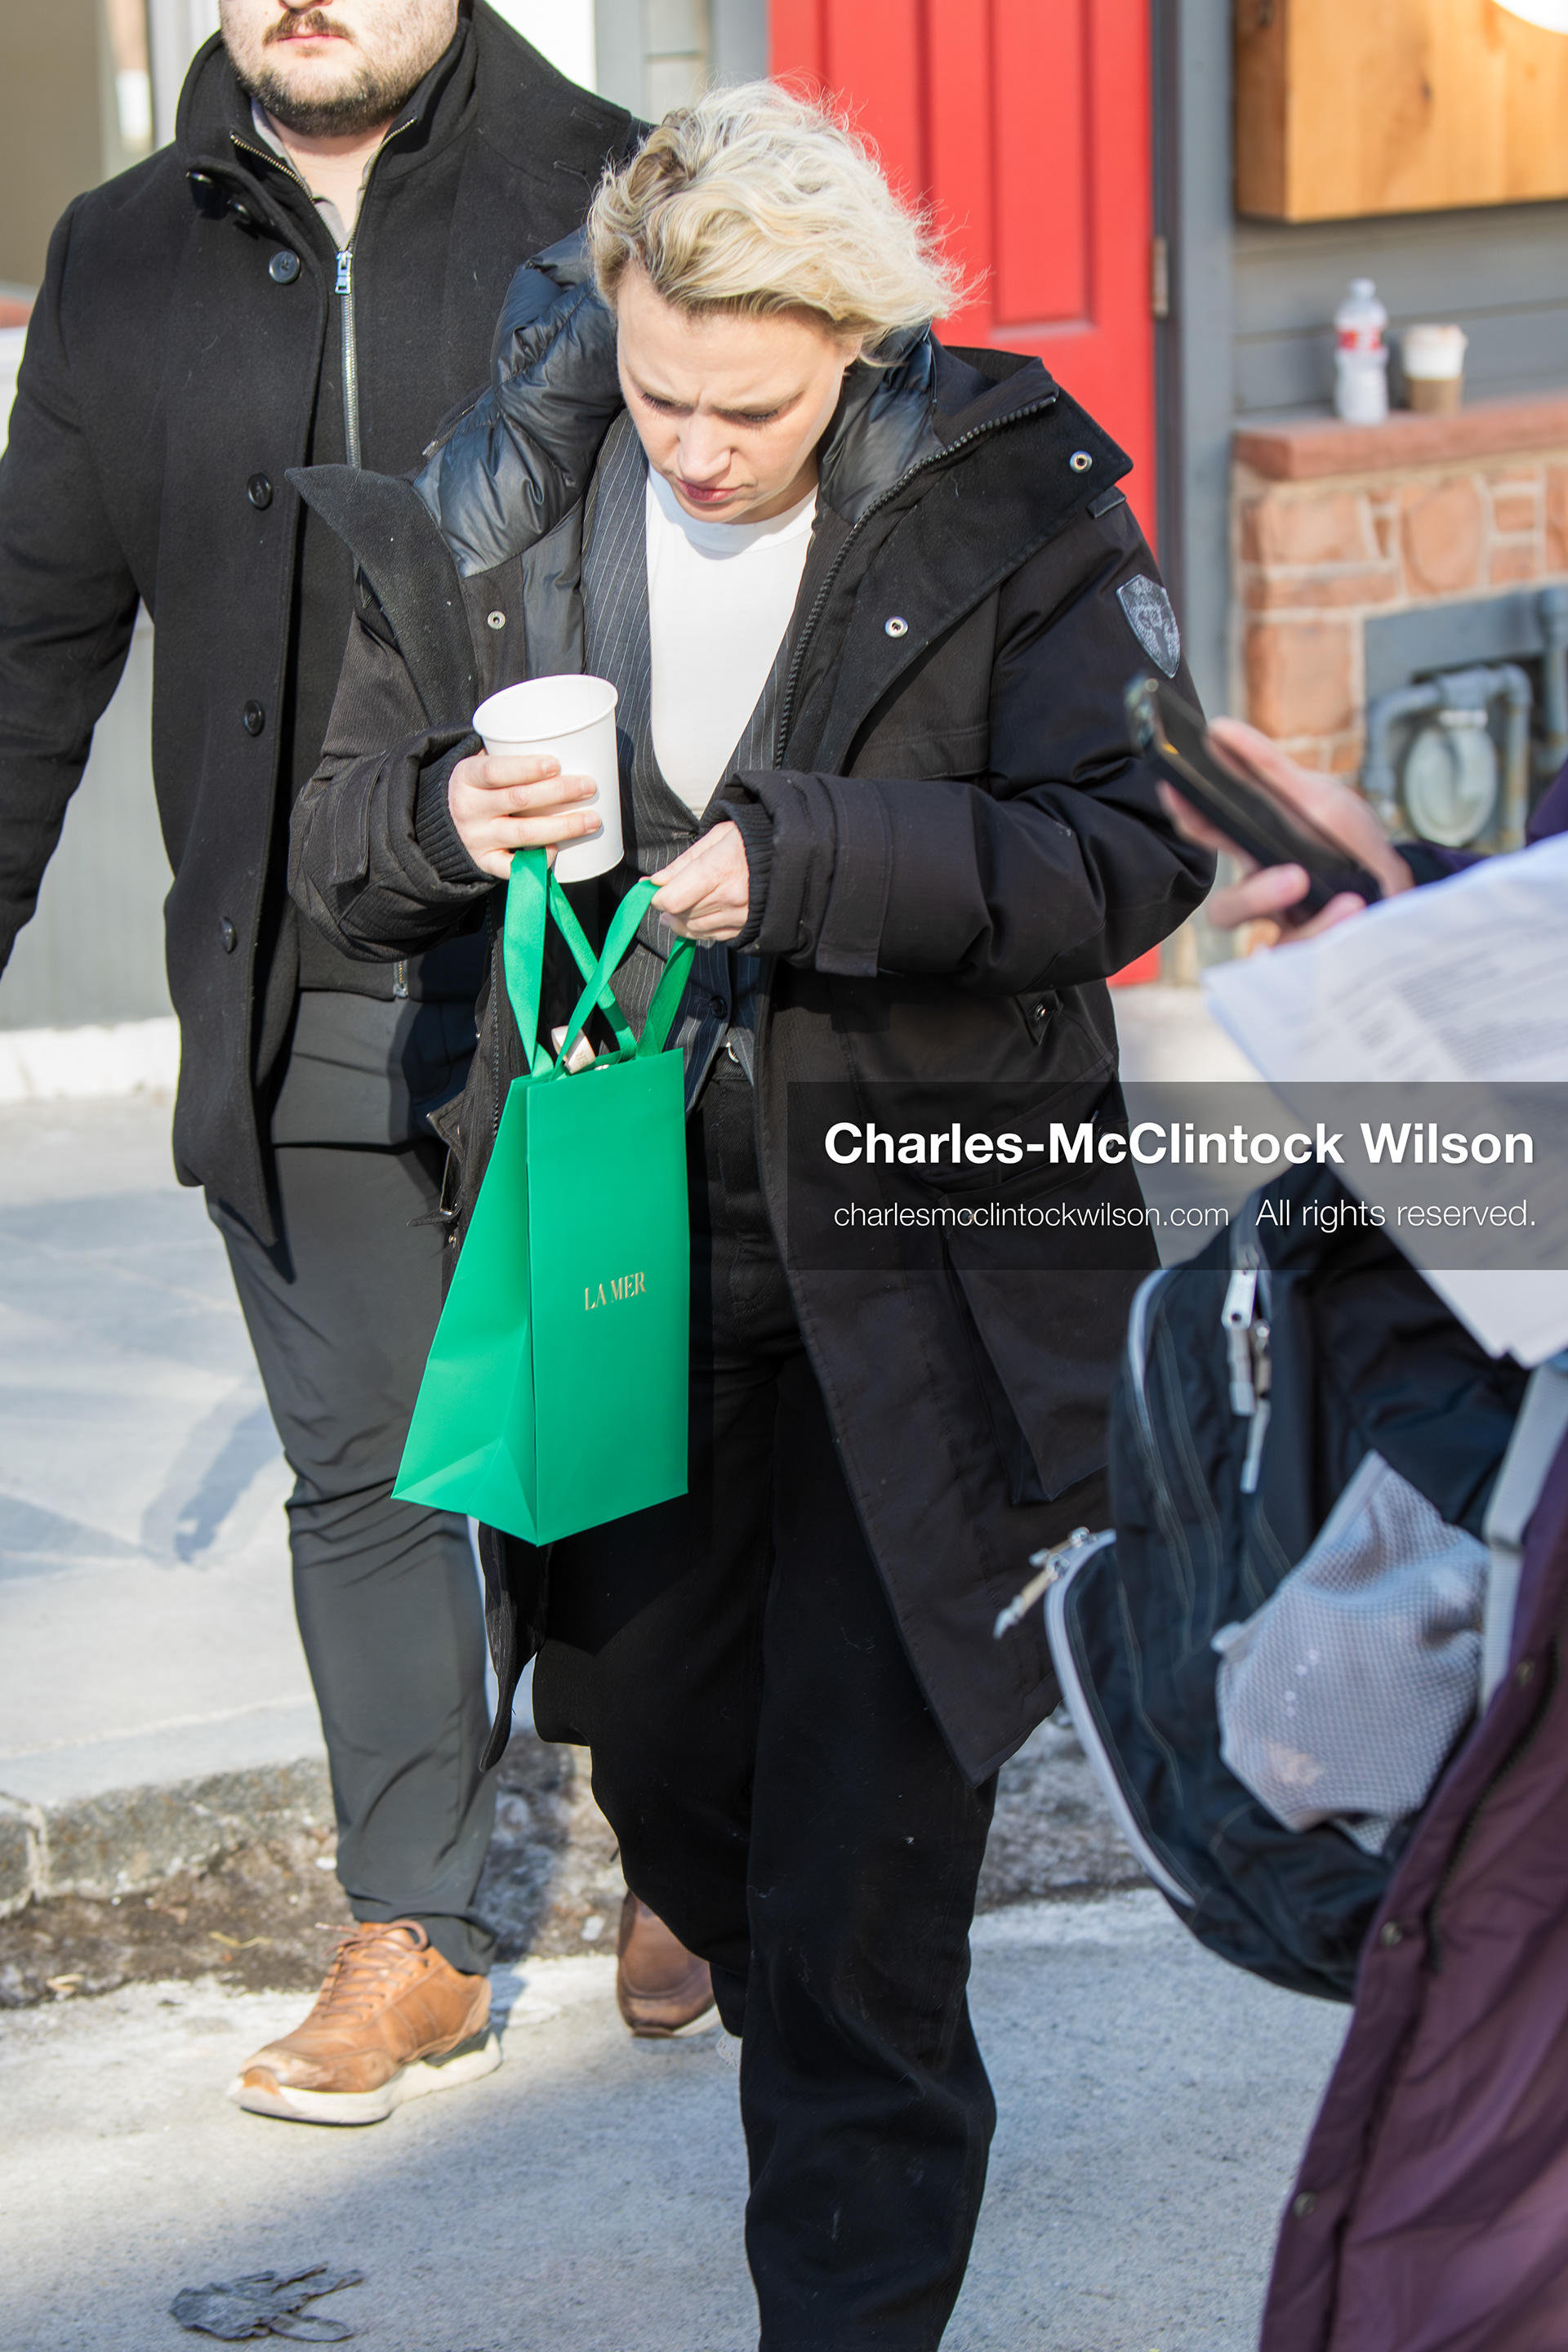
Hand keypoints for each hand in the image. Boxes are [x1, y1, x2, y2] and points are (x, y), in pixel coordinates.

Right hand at [447, 751, 600, 880]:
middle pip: (518, 799)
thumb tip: (565, 744)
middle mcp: (469, 808)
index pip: (495, 771)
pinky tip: (556, 850)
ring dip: (562, 827)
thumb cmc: (481, 786)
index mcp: (467, 777)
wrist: (447, 819)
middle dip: (559, 792)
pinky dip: (536, 860)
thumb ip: (510, 756)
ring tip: (591, 820)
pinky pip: (512, 867)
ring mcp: (477, 837)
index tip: (556, 764)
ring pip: (524, 833)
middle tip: (588, 787)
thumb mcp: (482, 764)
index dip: (526, 768)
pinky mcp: (484, 861)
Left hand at [651, 821, 750, 941]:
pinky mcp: (746, 927)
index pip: (672, 899)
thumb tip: (655, 881)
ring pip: (694, 928)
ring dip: (682, 918)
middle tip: (668, 892)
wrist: (792, 853)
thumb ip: (683, 862)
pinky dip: (700, 927)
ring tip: (682, 902)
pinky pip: (712, 936)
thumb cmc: (754, 839)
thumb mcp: (716, 838)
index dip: (657, 896)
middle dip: (668, 905)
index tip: (654, 889)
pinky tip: (699, 913)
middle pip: (681, 914)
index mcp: (720, 869)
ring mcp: (740, 916)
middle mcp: (731, 897)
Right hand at [1160, 717, 1412, 943]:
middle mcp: (1265, 898)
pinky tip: (1350, 919)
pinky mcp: (1316, 958)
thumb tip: (1219, 731)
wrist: (1401, 886)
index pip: (1210, 840)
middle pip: (1228, 915)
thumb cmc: (1349, 841)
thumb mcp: (1318, 798)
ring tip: (1346, 903)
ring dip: (1322, 937)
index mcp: (1255, 853)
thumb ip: (1268, 769)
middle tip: (1297, 878)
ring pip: (1271, 951)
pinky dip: (1331, 941)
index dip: (1188, 818)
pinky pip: (1311, 967)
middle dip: (1256, 900)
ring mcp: (1291, 934)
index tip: (1178, 791)